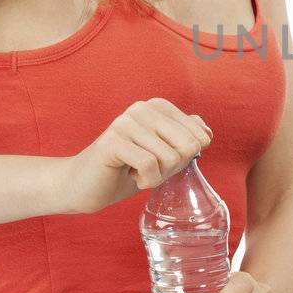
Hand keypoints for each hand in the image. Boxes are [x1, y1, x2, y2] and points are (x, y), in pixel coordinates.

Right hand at [58, 98, 211, 213]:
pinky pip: (149, 165)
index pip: (200, 136)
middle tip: (148, 168)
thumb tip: (206, 132)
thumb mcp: (164, 154)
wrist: (85, 186)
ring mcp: (126, 121)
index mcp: (158, 106)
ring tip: (135, 171)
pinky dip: (146, 180)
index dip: (185, 159)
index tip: (160, 160)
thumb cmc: (128, 170)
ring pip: (169, 158)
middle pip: (187, 146)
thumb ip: (185, 137)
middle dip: (172, 168)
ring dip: (156, 176)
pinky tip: (129, 175)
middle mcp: (143, 108)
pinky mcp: (113, 141)